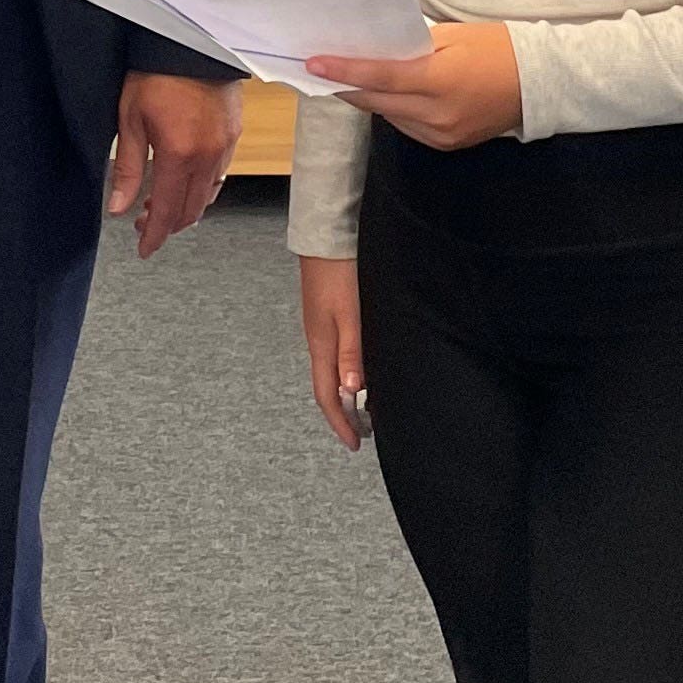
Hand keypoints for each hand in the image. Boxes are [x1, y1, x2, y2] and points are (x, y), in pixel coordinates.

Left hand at [107, 69, 243, 257]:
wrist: (191, 38)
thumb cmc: (154, 71)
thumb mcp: (129, 118)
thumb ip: (125, 167)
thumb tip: (118, 208)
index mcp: (178, 154)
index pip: (167, 211)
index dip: (155, 236)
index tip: (144, 249)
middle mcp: (207, 156)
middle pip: (190, 210)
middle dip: (167, 225)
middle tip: (143, 226)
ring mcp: (225, 146)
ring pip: (208, 196)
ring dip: (185, 209)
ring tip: (160, 207)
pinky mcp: (234, 135)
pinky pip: (220, 175)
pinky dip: (202, 189)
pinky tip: (186, 184)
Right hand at [299, 253, 366, 449]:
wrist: (327, 237)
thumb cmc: (340, 274)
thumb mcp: (351, 315)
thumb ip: (352, 352)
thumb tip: (352, 391)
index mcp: (321, 345)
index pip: (327, 396)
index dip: (340, 422)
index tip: (355, 444)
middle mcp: (317, 340)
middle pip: (326, 387)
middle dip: (342, 413)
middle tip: (362, 432)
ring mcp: (320, 328)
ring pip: (330, 372)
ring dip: (345, 394)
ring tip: (365, 408)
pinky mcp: (327, 316)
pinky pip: (333, 356)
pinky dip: (346, 373)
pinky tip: (360, 370)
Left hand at [311, 18, 525, 151]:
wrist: (538, 84)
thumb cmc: (496, 49)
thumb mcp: (452, 36)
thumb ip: (411, 46)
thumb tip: (372, 51)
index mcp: (441, 81)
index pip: (381, 78)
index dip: (344, 71)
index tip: (312, 63)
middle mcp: (438, 115)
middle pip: (375, 101)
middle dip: (343, 85)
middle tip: (316, 68)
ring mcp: (441, 134)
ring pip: (387, 115)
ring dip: (366, 97)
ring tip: (345, 76)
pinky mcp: (444, 144)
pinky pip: (405, 125)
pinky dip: (390, 108)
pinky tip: (383, 93)